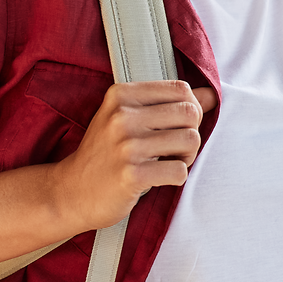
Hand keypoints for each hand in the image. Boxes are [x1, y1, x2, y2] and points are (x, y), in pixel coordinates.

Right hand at [48, 79, 219, 231]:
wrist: (71, 192)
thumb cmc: (105, 154)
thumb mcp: (129, 119)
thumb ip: (168, 103)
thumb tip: (211, 94)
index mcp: (121, 95)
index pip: (181, 89)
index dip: (190, 109)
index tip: (176, 126)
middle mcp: (122, 116)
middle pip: (190, 113)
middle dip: (192, 133)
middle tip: (176, 148)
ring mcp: (126, 145)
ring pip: (190, 140)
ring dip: (187, 156)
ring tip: (168, 162)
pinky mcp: (131, 175)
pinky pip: (179, 171)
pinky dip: (176, 177)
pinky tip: (159, 178)